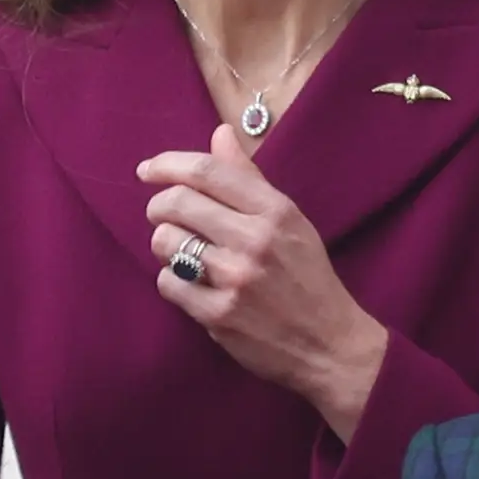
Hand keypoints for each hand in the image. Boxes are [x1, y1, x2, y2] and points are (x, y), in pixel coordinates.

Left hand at [141, 124, 392, 441]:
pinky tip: (192, 284)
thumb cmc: (308, 277)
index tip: (148, 170)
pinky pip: (168, 283)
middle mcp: (255, 240)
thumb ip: (249, 179)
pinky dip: (173, 281)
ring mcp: (235, 279)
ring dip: (166, 245)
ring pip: (166, 243)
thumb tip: (220, 132)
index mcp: (275, 211)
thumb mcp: (290, 221)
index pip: (207, 172)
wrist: (330, 345)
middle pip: (177, 204)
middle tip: (162, 216)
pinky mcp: (218, 315)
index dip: (168, 165)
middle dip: (159, 207)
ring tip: (184, 253)